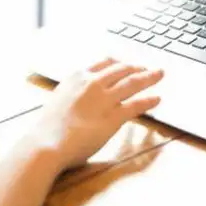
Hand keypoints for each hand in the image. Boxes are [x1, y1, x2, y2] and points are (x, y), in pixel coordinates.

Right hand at [21, 59, 163, 171]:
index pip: (104, 63)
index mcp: (77, 76)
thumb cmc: (48, 127)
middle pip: (122, 69)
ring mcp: (105, 98)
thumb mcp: (58, 99)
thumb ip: (73, 92)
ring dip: (149, 77)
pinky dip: (149, 100)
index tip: (126, 64)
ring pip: (133, 82)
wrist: (47, 143)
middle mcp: (93, 83)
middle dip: (136, 67)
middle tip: (146, 67)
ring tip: (159, 74)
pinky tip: (157, 99)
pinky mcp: (114, 117)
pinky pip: (136, 104)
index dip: (119, 63)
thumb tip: (80, 96)